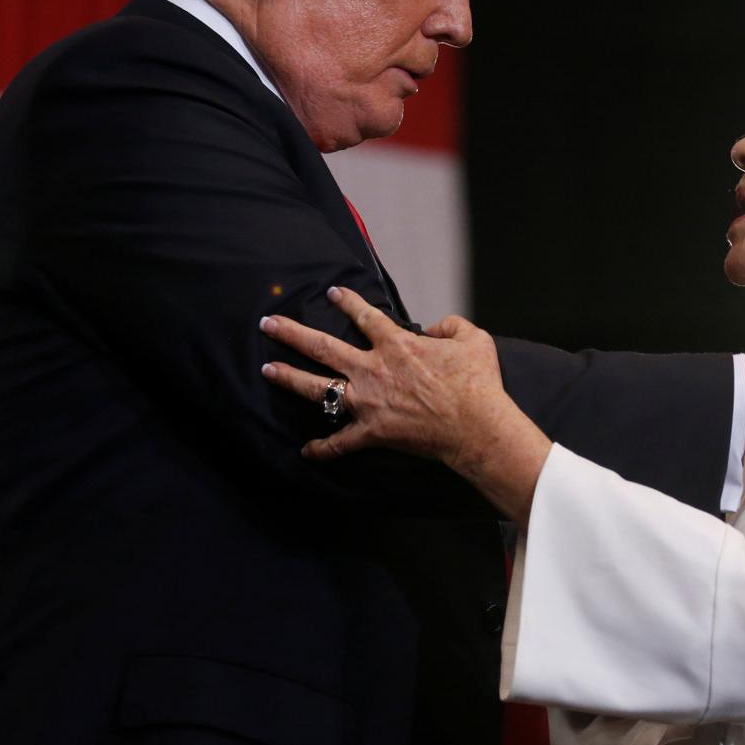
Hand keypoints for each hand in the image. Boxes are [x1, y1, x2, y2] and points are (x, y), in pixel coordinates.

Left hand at [258, 287, 550, 520]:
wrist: (476, 426)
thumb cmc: (477, 383)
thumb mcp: (472, 338)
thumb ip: (450, 325)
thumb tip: (435, 328)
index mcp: (396, 344)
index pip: (364, 315)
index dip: (347, 301)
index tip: (331, 292)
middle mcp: (373, 369)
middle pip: (322, 347)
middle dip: (291, 333)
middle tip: (268, 323)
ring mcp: (368, 402)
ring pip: (317, 388)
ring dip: (289, 377)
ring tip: (267, 369)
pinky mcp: (372, 432)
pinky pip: (341, 442)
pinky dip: (323, 448)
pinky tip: (306, 451)